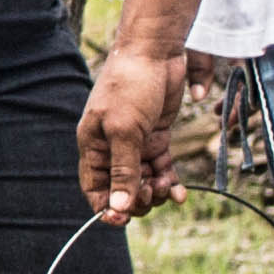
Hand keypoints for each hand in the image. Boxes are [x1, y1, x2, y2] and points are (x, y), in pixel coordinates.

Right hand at [79, 45, 192, 222]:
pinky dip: (170, 181)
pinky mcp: (156, 137)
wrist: (155, 53)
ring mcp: (135, 143)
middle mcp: (111, 147)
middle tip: (152, 192)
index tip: (124, 220)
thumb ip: (123, 170)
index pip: (94, 189)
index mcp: (92, 146)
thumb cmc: (130, 86)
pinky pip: (161, 168)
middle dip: (137, 198)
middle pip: (121, 189)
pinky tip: (180, 192)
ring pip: (143, 181)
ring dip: (156, 190)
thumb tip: (119, 208)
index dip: (107, 208)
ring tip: (168, 185)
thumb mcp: (125, 130)